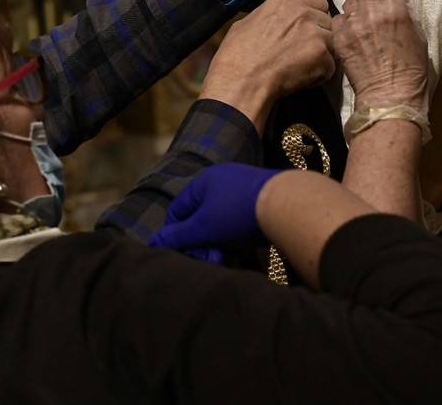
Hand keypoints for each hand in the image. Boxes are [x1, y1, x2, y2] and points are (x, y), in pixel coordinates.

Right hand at [149, 163, 280, 263]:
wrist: (288, 204)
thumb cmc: (237, 213)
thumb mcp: (202, 227)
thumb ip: (178, 236)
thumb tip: (153, 242)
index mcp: (204, 182)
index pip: (178, 211)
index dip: (176, 235)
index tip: (183, 254)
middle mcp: (223, 181)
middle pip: (202, 218)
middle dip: (202, 243)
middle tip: (208, 260)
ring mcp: (245, 190)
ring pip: (222, 222)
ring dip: (220, 243)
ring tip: (225, 258)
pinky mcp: (263, 201)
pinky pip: (242, 221)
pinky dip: (239, 237)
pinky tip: (243, 250)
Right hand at [200, 0, 335, 132]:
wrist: (242, 80)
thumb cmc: (237, 55)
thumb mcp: (247, 22)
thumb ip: (271, 16)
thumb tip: (276, 20)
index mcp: (286, 2)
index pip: (319, 2)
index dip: (316, 18)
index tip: (309, 30)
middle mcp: (304, 13)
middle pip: (329, 23)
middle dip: (321, 37)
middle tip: (305, 52)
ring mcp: (315, 34)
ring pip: (332, 44)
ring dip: (322, 56)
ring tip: (304, 67)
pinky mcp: (322, 56)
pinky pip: (331, 66)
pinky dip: (320, 75)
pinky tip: (303, 79)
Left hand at [333, 0, 427, 111]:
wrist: (391, 94)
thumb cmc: (412, 68)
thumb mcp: (418, 34)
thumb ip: (405, 8)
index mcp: (395, 7)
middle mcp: (372, 10)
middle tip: (376, 8)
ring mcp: (353, 24)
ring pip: (350, 2)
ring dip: (357, 9)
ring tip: (364, 25)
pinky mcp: (340, 38)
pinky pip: (339, 20)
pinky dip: (345, 24)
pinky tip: (353, 36)